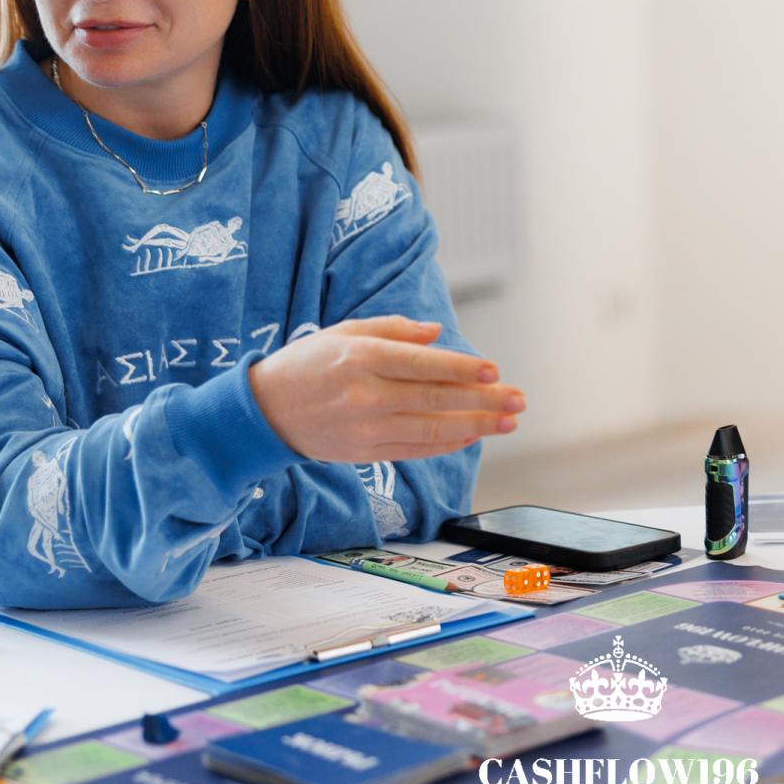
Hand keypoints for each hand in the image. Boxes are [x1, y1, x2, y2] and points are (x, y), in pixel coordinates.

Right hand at [248, 316, 522, 461]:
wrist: (265, 411)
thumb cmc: (309, 362)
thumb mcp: (346, 332)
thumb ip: (394, 330)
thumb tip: (438, 334)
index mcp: (363, 358)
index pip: (422, 366)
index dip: (462, 369)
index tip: (494, 371)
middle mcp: (367, 395)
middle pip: (436, 400)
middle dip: (484, 401)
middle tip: (518, 399)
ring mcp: (366, 429)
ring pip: (432, 429)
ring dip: (477, 426)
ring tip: (508, 421)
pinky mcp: (365, 453)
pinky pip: (416, 450)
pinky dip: (448, 443)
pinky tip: (473, 435)